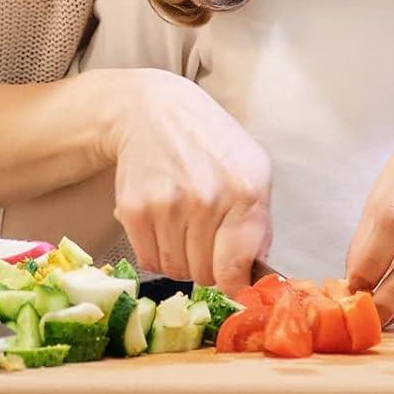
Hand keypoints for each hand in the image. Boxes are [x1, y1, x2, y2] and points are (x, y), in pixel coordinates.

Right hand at [100, 69, 271, 289]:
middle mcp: (206, 201)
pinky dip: (156, 252)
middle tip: (204, 239)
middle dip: (207, 266)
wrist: (151, 110)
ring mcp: (167, 206)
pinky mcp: (134, 210)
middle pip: (205, 275)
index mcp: (245, 192)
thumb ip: (259, 224)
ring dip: (181, 259)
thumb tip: (256, 277)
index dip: (234, 282)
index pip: (236, 270)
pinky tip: (163, 224)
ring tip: (183, 226)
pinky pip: (148, 260)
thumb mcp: (252, 167)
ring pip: (176, 270)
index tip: (231, 277)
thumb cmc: (209, 141)